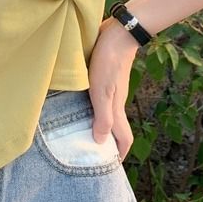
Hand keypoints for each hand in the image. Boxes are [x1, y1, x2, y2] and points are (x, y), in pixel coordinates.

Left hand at [87, 16, 141, 161]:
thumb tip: (100, 143)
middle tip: (90, 154)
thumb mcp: (102, 91)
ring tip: (80, 134)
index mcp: (117, 109)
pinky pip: (99, 101)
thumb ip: (103, 116)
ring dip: (97, 127)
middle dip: (106, 144)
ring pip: (107, 115)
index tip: (108, 167)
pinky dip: (92, 110)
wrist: (117, 34)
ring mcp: (111, 90)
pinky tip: (78, 107)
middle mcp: (116, 102)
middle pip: (115, 129)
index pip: (123, 139)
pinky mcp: (104, 79)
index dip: (118, 155)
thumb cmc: (108, 62)